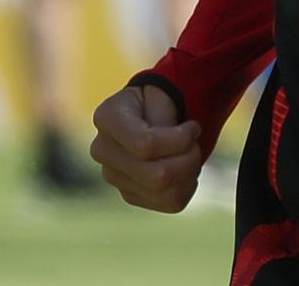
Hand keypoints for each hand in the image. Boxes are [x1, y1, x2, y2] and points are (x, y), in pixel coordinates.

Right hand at [89, 84, 203, 212]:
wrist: (146, 114)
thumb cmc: (155, 102)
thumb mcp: (160, 96)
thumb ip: (164, 117)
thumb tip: (175, 143)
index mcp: (106, 118)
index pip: (146, 145)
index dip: (181, 139)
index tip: (193, 126)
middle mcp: (102, 151)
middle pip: (157, 176)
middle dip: (189, 159)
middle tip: (196, 142)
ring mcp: (113, 177)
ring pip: (166, 192)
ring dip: (190, 172)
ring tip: (192, 154)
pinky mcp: (129, 195)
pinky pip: (171, 203)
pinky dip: (187, 186)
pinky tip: (185, 169)